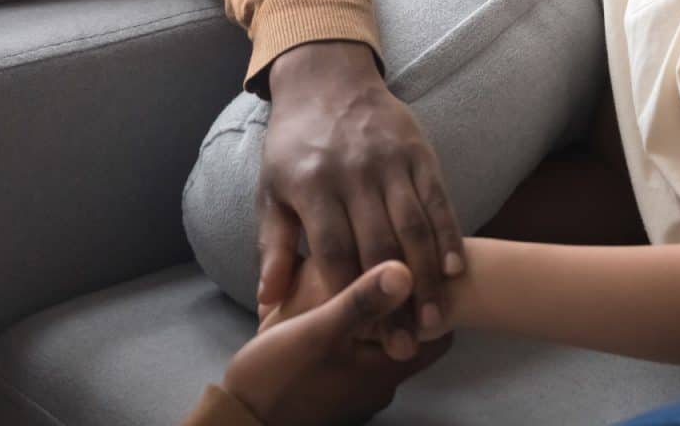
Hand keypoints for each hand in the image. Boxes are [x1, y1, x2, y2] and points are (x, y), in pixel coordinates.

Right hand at [224, 261, 451, 425]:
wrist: (240, 421)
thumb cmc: (278, 377)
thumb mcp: (318, 331)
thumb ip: (361, 300)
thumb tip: (407, 269)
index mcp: (385, 370)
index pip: (439, 336)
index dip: (437, 302)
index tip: (425, 270)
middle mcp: (378, 384)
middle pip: (410, 336)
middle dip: (404, 304)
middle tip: (391, 268)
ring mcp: (355, 389)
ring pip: (380, 344)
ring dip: (373, 316)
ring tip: (355, 280)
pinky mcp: (332, 389)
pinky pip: (355, 353)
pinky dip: (351, 330)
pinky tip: (328, 307)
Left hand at [258, 41, 464, 357]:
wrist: (325, 78)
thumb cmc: (293, 145)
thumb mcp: (270, 190)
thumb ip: (273, 246)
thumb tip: (269, 301)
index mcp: (311, 186)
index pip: (333, 253)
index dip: (348, 297)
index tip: (359, 336)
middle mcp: (352, 174)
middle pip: (378, 247)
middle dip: (392, 300)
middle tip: (403, 344)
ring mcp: (389, 161)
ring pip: (413, 228)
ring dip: (426, 279)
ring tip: (433, 321)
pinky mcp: (418, 151)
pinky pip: (437, 199)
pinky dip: (448, 236)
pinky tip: (454, 270)